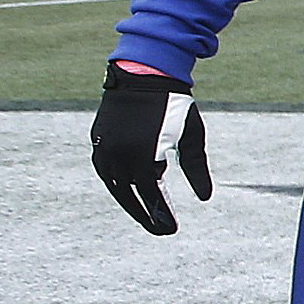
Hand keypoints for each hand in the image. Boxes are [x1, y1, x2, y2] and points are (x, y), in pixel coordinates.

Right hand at [90, 62, 211, 233]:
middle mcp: (119, 154)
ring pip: (115, 185)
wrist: (144, 73)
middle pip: (129, 196)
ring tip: (147, 213)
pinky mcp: (97, 139)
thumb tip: (205, 198)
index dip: (160, 215)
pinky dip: (119, 182)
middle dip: (145, 215)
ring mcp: (104, 147)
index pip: (150, 196)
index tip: (170, 230)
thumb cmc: (174, 105)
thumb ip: (196, 168)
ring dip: (130, 201)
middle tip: (160, 229)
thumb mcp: (191, 136)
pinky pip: (106, 169)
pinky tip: (133, 188)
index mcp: (142, 154)